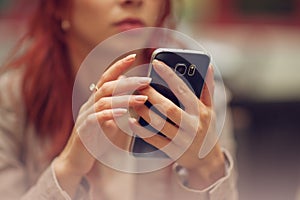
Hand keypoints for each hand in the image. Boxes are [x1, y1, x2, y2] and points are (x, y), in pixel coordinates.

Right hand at [54, 54, 151, 196]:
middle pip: (107, 86)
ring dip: (124, 99)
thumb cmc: (95, 140)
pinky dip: (110, 113)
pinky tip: (123, 113)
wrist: (76, 161)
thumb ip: (116, 102)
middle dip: (128, 82)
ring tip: (142, 100)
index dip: (118, 66)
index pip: (106, 78)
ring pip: (103, 100)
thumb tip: (124, 82)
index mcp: (96, 101)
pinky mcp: (83, 131)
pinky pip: (96, 118)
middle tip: (146, 81)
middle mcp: (89, 105)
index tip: (133, 57)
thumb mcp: (108, 119)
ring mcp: (85, 117)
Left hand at [129, 60, 224, 188]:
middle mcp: (192, 125)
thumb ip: (207, 88)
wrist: (207, 160)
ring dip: (142, 111)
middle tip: (139, 84)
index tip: (156, 63)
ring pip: (158, 124)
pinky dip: (140, 130)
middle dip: (151, 94)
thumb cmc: (207, 129)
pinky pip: (153, 140)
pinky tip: (131, 120)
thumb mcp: (211, 109)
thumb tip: (208, 65)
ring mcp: (181, 140)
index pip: (183, 90)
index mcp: (200, 111)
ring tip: (132, 100)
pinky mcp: (172, 150)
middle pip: (167, 108)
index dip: (169, 75)